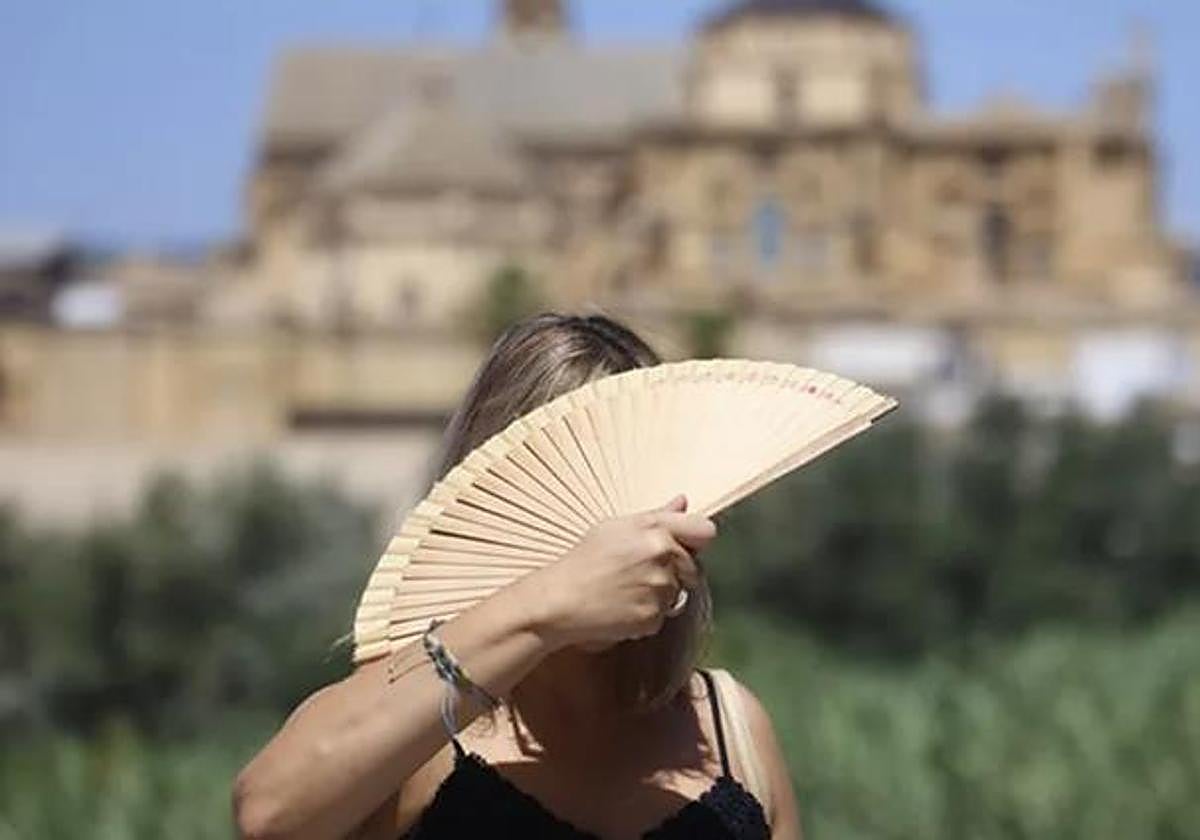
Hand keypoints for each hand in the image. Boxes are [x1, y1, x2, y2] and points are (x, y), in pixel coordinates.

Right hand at [520, 494, 717, 649]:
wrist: (560, 600)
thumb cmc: (585, 560)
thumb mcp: (617, 527)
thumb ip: (658, 515)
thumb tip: (682, 502)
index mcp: (656, 530)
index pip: (705, 531)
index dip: (696, 540)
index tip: (684, 546)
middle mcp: (663, 558)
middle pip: (694, 567)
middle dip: (675, 572)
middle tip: (639, 573)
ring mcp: (660, 590)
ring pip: (678, 594)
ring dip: (660, 595)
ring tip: (626, 590)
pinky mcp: (653, 618)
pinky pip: (662, 616)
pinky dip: (647, 615)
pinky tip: (623, 606)